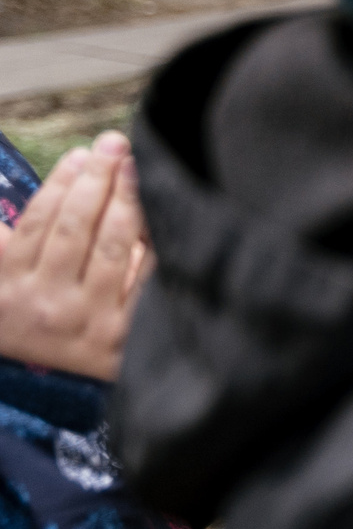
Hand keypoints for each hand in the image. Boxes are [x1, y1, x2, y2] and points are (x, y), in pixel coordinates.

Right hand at [0, 133, 151, 380]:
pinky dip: (155, 241)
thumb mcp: (4, 275)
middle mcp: (47, 304)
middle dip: (98, 180)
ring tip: (134, 166)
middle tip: (115, 145)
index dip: (63, 184)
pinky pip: (145, 277)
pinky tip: (160, 211)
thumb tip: (22, 178)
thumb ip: (7, 235)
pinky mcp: (126, 336)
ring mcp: (88, 322)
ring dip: (126, 200)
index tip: (83, 154)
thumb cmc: (30, 309)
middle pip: (76, 229)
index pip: (40, 223)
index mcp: (10, 284)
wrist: (55, 383)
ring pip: (112, 247)